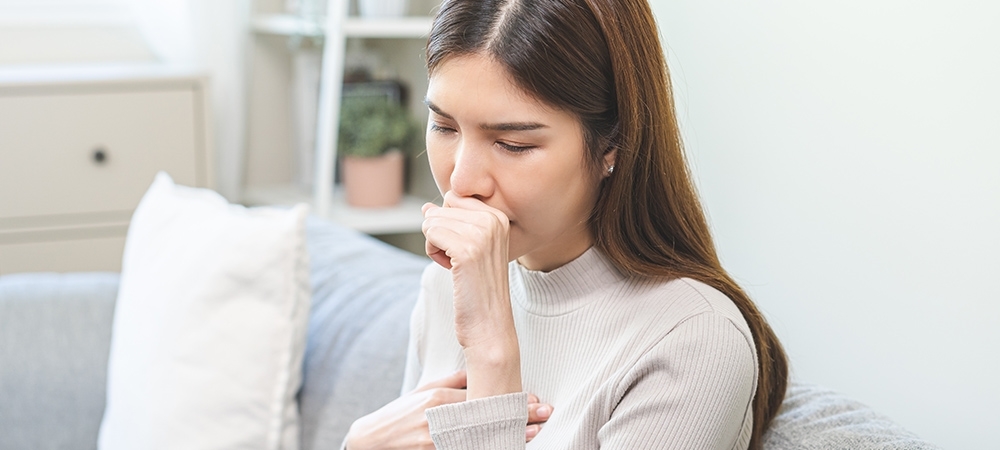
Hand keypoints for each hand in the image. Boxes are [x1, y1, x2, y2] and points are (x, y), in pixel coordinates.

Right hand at [344, 371, 553, 448]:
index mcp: (438, 398)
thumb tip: (480, 371)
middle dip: (517, 416)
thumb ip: (453, 382)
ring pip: (479, 436)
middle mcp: (439, 418)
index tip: (533, 398)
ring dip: (509, 435)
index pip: (481, 396)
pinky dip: (484, 447)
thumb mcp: (424, 391)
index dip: (509, 398)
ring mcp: (436, 439)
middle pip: (486, 416)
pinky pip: (463, 449)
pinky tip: (503, 446)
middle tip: (544, 415)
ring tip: (534, 433)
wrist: (371, 440)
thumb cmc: (400, 413)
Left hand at [422, 192, 520, 398]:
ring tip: (458, 267)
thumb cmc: (477, 290)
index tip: (466, 250)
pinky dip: (433, 252)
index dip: (449, 224)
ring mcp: (482, 234)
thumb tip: (426, 207)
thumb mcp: (469, 249)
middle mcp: (494, 220)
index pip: (453, 198)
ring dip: (435, 245)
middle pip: (441, 208)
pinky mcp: (466, 250)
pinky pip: (430, 234)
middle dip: (440, 234)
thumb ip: (451, 223)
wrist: (489, 325)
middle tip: (461, 262)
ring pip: (432, 221)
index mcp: (499, 217)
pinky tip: (451, 270)